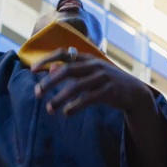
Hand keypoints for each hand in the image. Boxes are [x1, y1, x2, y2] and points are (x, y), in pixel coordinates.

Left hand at [33, 48, 153, 116]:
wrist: (133, 91)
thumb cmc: (106, 81)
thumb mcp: (89, 73)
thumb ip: (71, 71)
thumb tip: (50, 69)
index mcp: (87, 59)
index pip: (64, 53)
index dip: (47, 59)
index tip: (32, 70)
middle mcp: (94, 66)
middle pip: (68, 70)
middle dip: (50, 81)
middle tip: (37, 93)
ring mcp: (102, 78)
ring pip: (76, 86)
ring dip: (60, 98)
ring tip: (49, 109)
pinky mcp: (109, 91)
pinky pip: (88, 98)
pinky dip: (75, 106)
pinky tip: (66, 113)